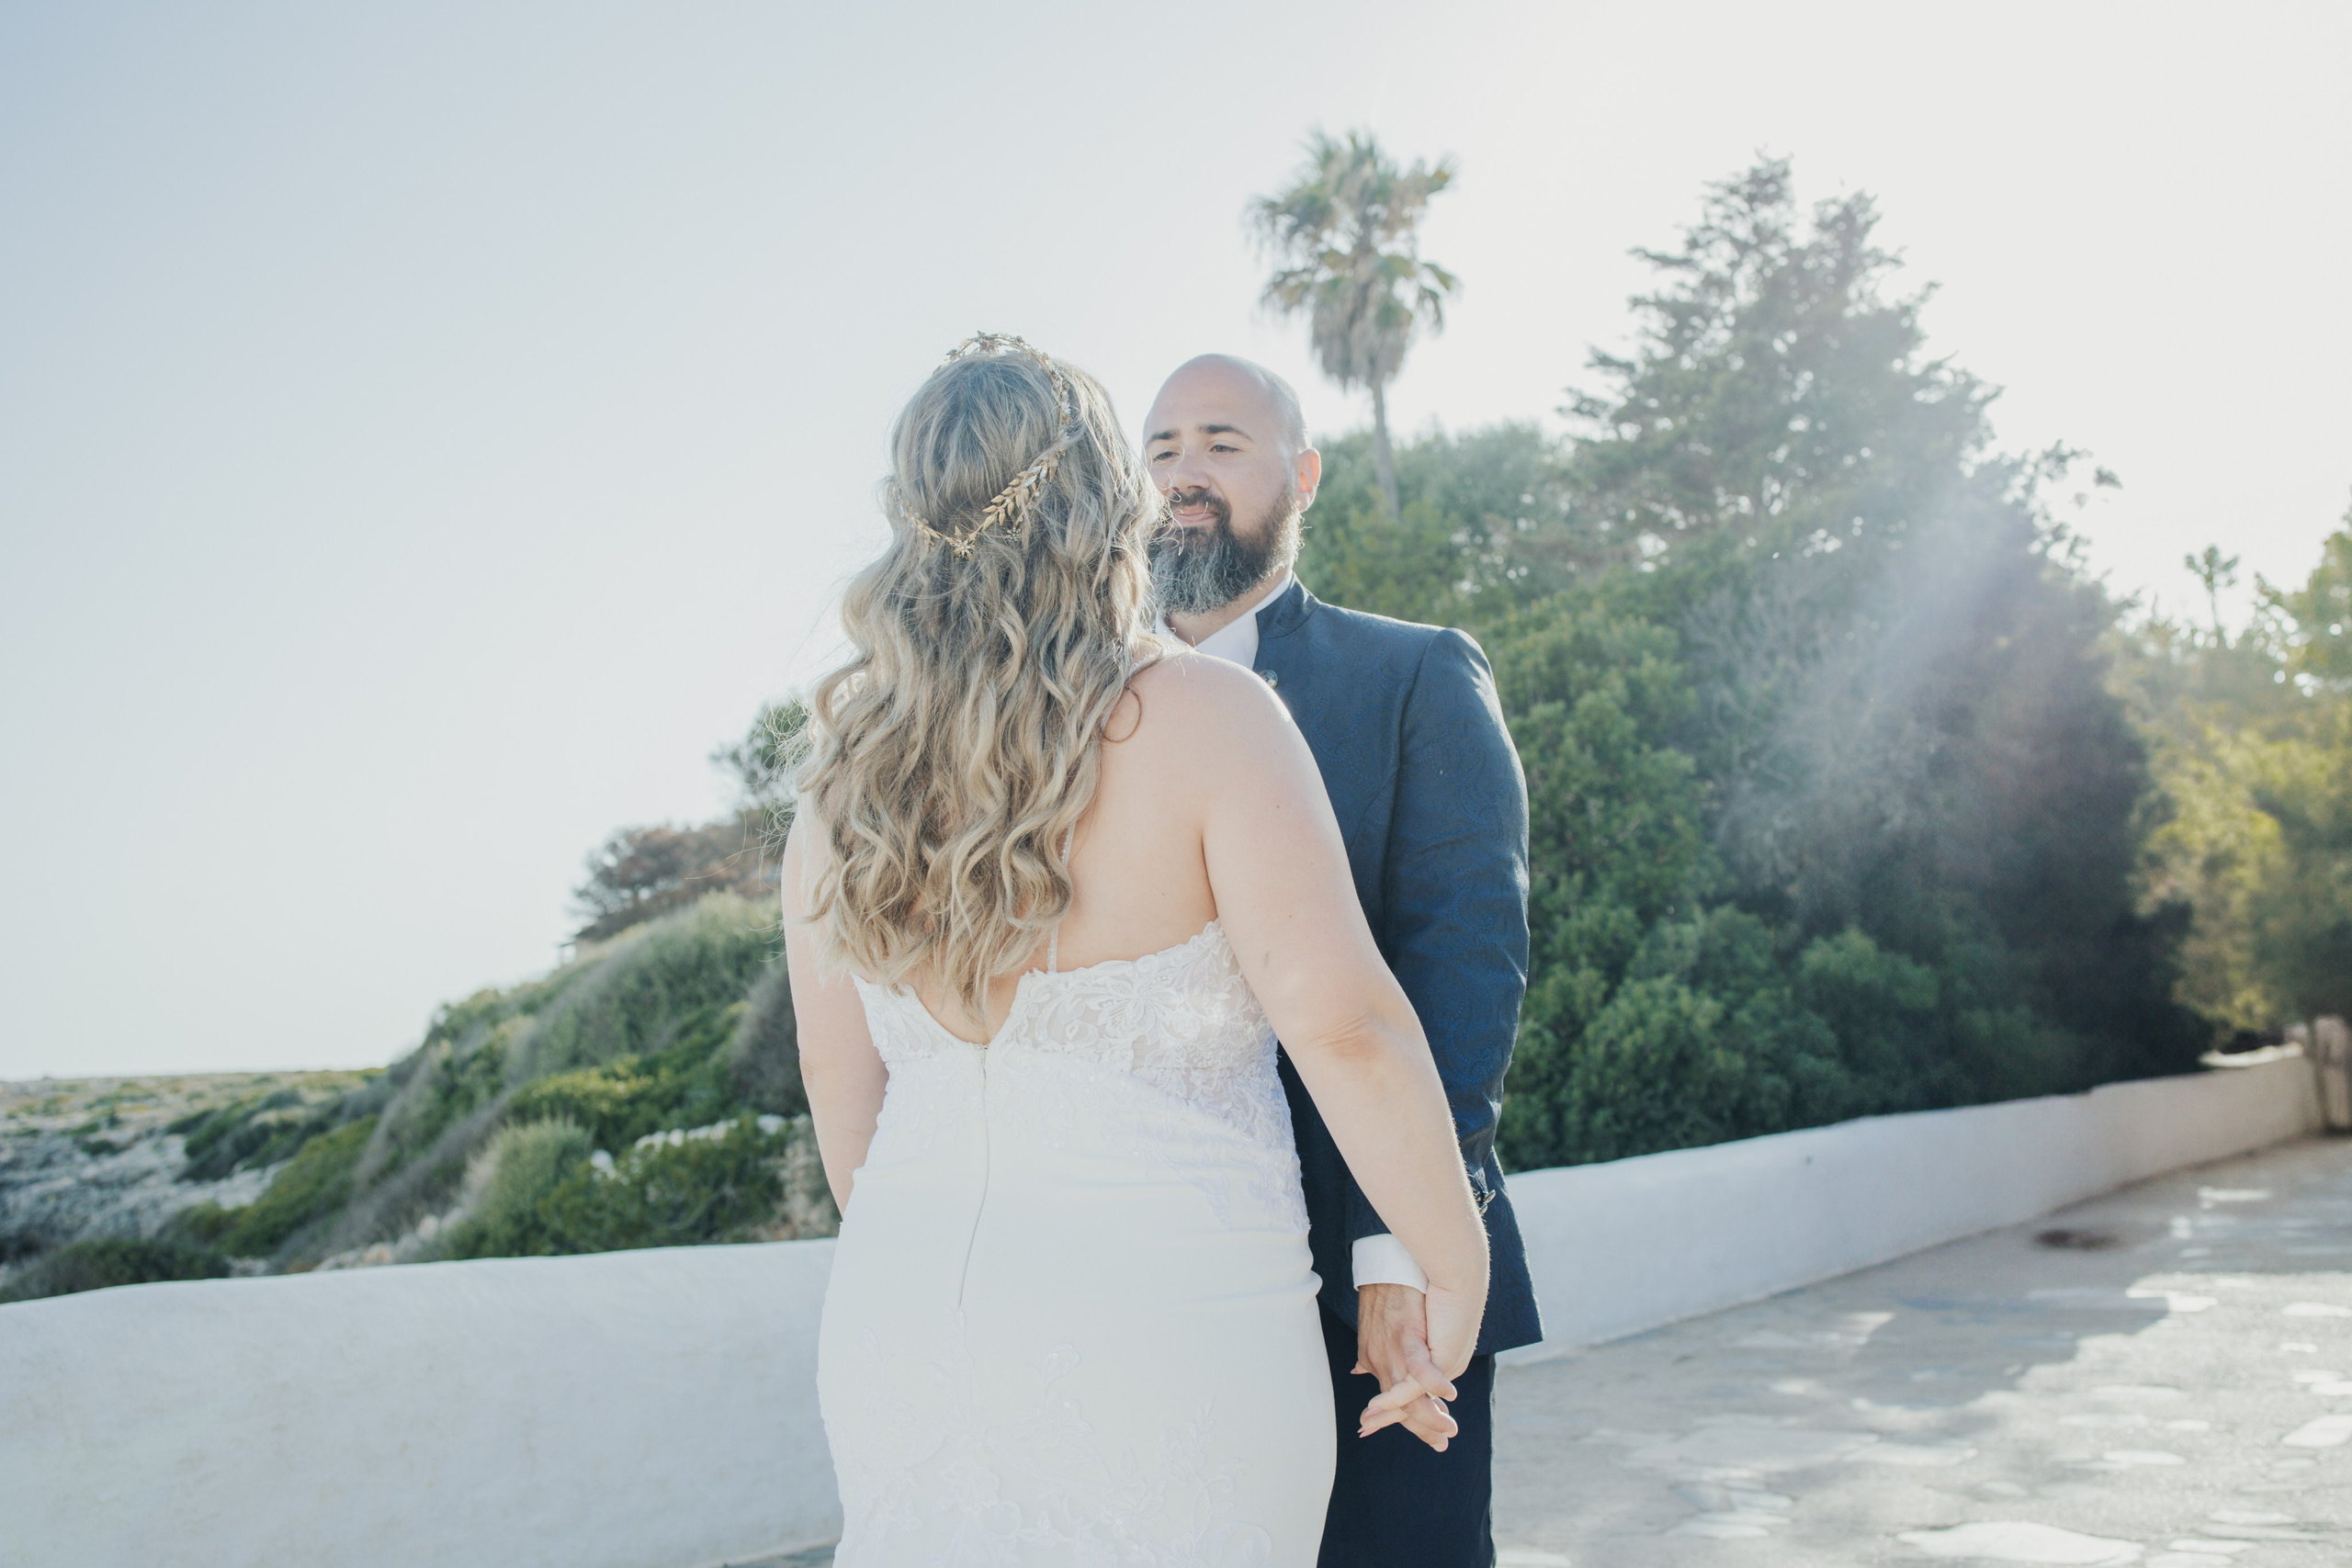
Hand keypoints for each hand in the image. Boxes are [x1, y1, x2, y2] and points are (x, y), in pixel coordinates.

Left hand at [1353, 1282, 1459, 1451]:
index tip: (1427, 1440)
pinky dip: (1430, 1381)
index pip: (1393, 1402)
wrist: (1385, 1266)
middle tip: (1442, 1445)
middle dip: (1422, 1428)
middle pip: (1401, 1406)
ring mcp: (1393, 1349)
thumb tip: (1359, 1370)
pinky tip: (1447, 1393)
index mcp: (1376, 1362)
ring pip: (1409, 1393)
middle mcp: (1381, 1362)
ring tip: (1448, 1428)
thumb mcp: (1369, 1330)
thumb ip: (1368, 1355)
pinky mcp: (1406, 1333)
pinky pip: (1418, 1363)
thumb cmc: (1381, 1295)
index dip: (1406, 1423)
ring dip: (1428, 1413)